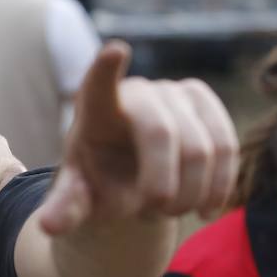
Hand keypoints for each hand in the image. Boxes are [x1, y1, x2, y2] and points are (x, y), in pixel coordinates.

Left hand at [36, 41, 237, 236]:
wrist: (132, 181)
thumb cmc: (98, 185)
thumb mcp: (78, 200)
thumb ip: (66, 209)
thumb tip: (49, 226)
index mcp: (95, 112)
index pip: (97, 87)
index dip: (106, 70)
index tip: (115, 51)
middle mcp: (137, 93)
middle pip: (161, 133)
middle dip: (164, 182)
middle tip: (157, 211)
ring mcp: (174, 93)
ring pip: (202, 145)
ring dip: (193, 190)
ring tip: (174, 212)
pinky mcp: (206, 104)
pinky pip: (226, 146)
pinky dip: (220, 184)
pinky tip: (207, 209)